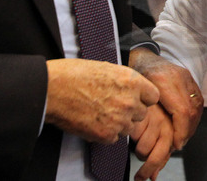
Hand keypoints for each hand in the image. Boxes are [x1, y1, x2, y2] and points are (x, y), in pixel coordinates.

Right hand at [44, 58, 158, 143]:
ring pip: (130, 127)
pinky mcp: (106, 134)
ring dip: (120, 123)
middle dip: (131, 111)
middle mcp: (130, 101)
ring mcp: (119, 119)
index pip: (153, 96)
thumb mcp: (108, 68)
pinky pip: (115, 138)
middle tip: (113, 106)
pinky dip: (106, 133)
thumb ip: (126, 80)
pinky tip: (94, 121)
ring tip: (101, 113)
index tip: (136, 98)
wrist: (53, 89)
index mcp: (132, 81)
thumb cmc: (75, 74)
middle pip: (142, 114)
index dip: (144, 98)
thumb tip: (134, 88)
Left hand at [129, 47, 203, 149]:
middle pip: (191, 110)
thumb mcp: (136, 93)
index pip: (182, 111)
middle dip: (187, 131)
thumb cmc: (135, 76)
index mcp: (164, 80)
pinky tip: (186, 127)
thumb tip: (152, 135)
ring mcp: (187, 77)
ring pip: (197, 107)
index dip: (181, 130)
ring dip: (191, 126)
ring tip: (182, 138)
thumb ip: (144, 111)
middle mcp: (179, 77)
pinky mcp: (191, 80)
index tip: (176, 144)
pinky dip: (193, 117)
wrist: (143, 57)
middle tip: (179, 145)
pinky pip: (198, 101)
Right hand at [131, 104, 174, 180]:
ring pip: (140, 148)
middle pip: (151, 156)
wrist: (154, 88)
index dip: (150, 170)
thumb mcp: (163, 134)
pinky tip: (134, 126)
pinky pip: (132, 134)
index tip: (142, 178)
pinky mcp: (140, 113)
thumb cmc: (159, 113)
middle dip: (144, 165)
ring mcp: (152, 119)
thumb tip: (154, 176)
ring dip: (137, 147)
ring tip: (139, 137)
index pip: (161, 158)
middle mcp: (164, 125)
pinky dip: (130, 134)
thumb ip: (161, 155)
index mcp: (172, 132)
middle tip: (139, 164)